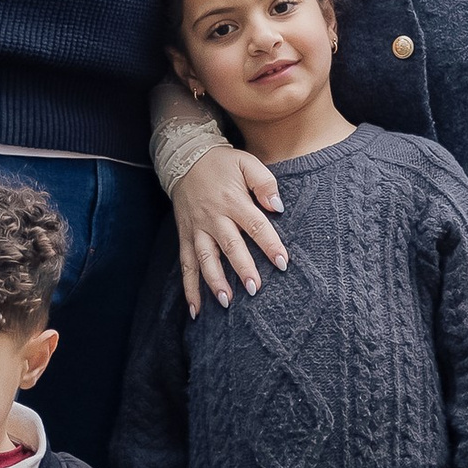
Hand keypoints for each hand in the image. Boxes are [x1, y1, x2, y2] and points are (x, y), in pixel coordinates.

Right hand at [172, 143, 285, 311]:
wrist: (185, 158)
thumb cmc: (221, 163)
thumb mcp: (246, 162)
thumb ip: (264, 182)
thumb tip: (278, 207)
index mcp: (233, 201)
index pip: (255, 225)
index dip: (270, 244)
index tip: (283, 262)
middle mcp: (214, 218)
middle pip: (230, 246)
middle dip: (242, 268)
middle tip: (254, 289)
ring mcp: (197, 229)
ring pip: (205, 259)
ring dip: (215, 281)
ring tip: (227, 302)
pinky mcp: (185, 237)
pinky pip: (185, 265)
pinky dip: (188, 289)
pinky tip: (195, 310)